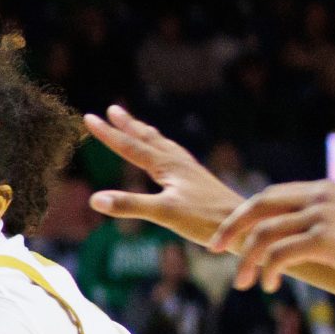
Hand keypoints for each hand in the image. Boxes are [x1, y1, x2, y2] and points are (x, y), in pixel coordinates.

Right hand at [80, 105, 242, 245]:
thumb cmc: (206, 220)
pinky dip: (163, 149)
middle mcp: (178, 162)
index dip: (108, 133)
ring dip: (145, 134)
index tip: (89, 117)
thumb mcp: (164, 213)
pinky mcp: (197, 181)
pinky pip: (174, 156)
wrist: (245, 224)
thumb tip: (95, 199)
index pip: (131, 146)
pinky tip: (167, 158)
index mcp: (167, 166)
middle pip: (148, 138)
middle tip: (113, 109)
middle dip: (128, 125)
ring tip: (137, 127)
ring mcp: (190, 170)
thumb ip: (130, 205)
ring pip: (162, 145)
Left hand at [211, 181, 334, 293]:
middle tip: (214, 250)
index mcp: (322, 189)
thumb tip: (304, 234)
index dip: (242, 215)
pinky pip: (280, 255)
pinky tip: (268, 285)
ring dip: (247, 260)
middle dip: (230, 229)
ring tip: (243, 282)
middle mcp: (318, 196)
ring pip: (264, 235)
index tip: (226, 235)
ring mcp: (321, 215)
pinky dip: (267, 270)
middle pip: (257, 208)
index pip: (268, 196)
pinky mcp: (326, 239)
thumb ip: (326, 218)